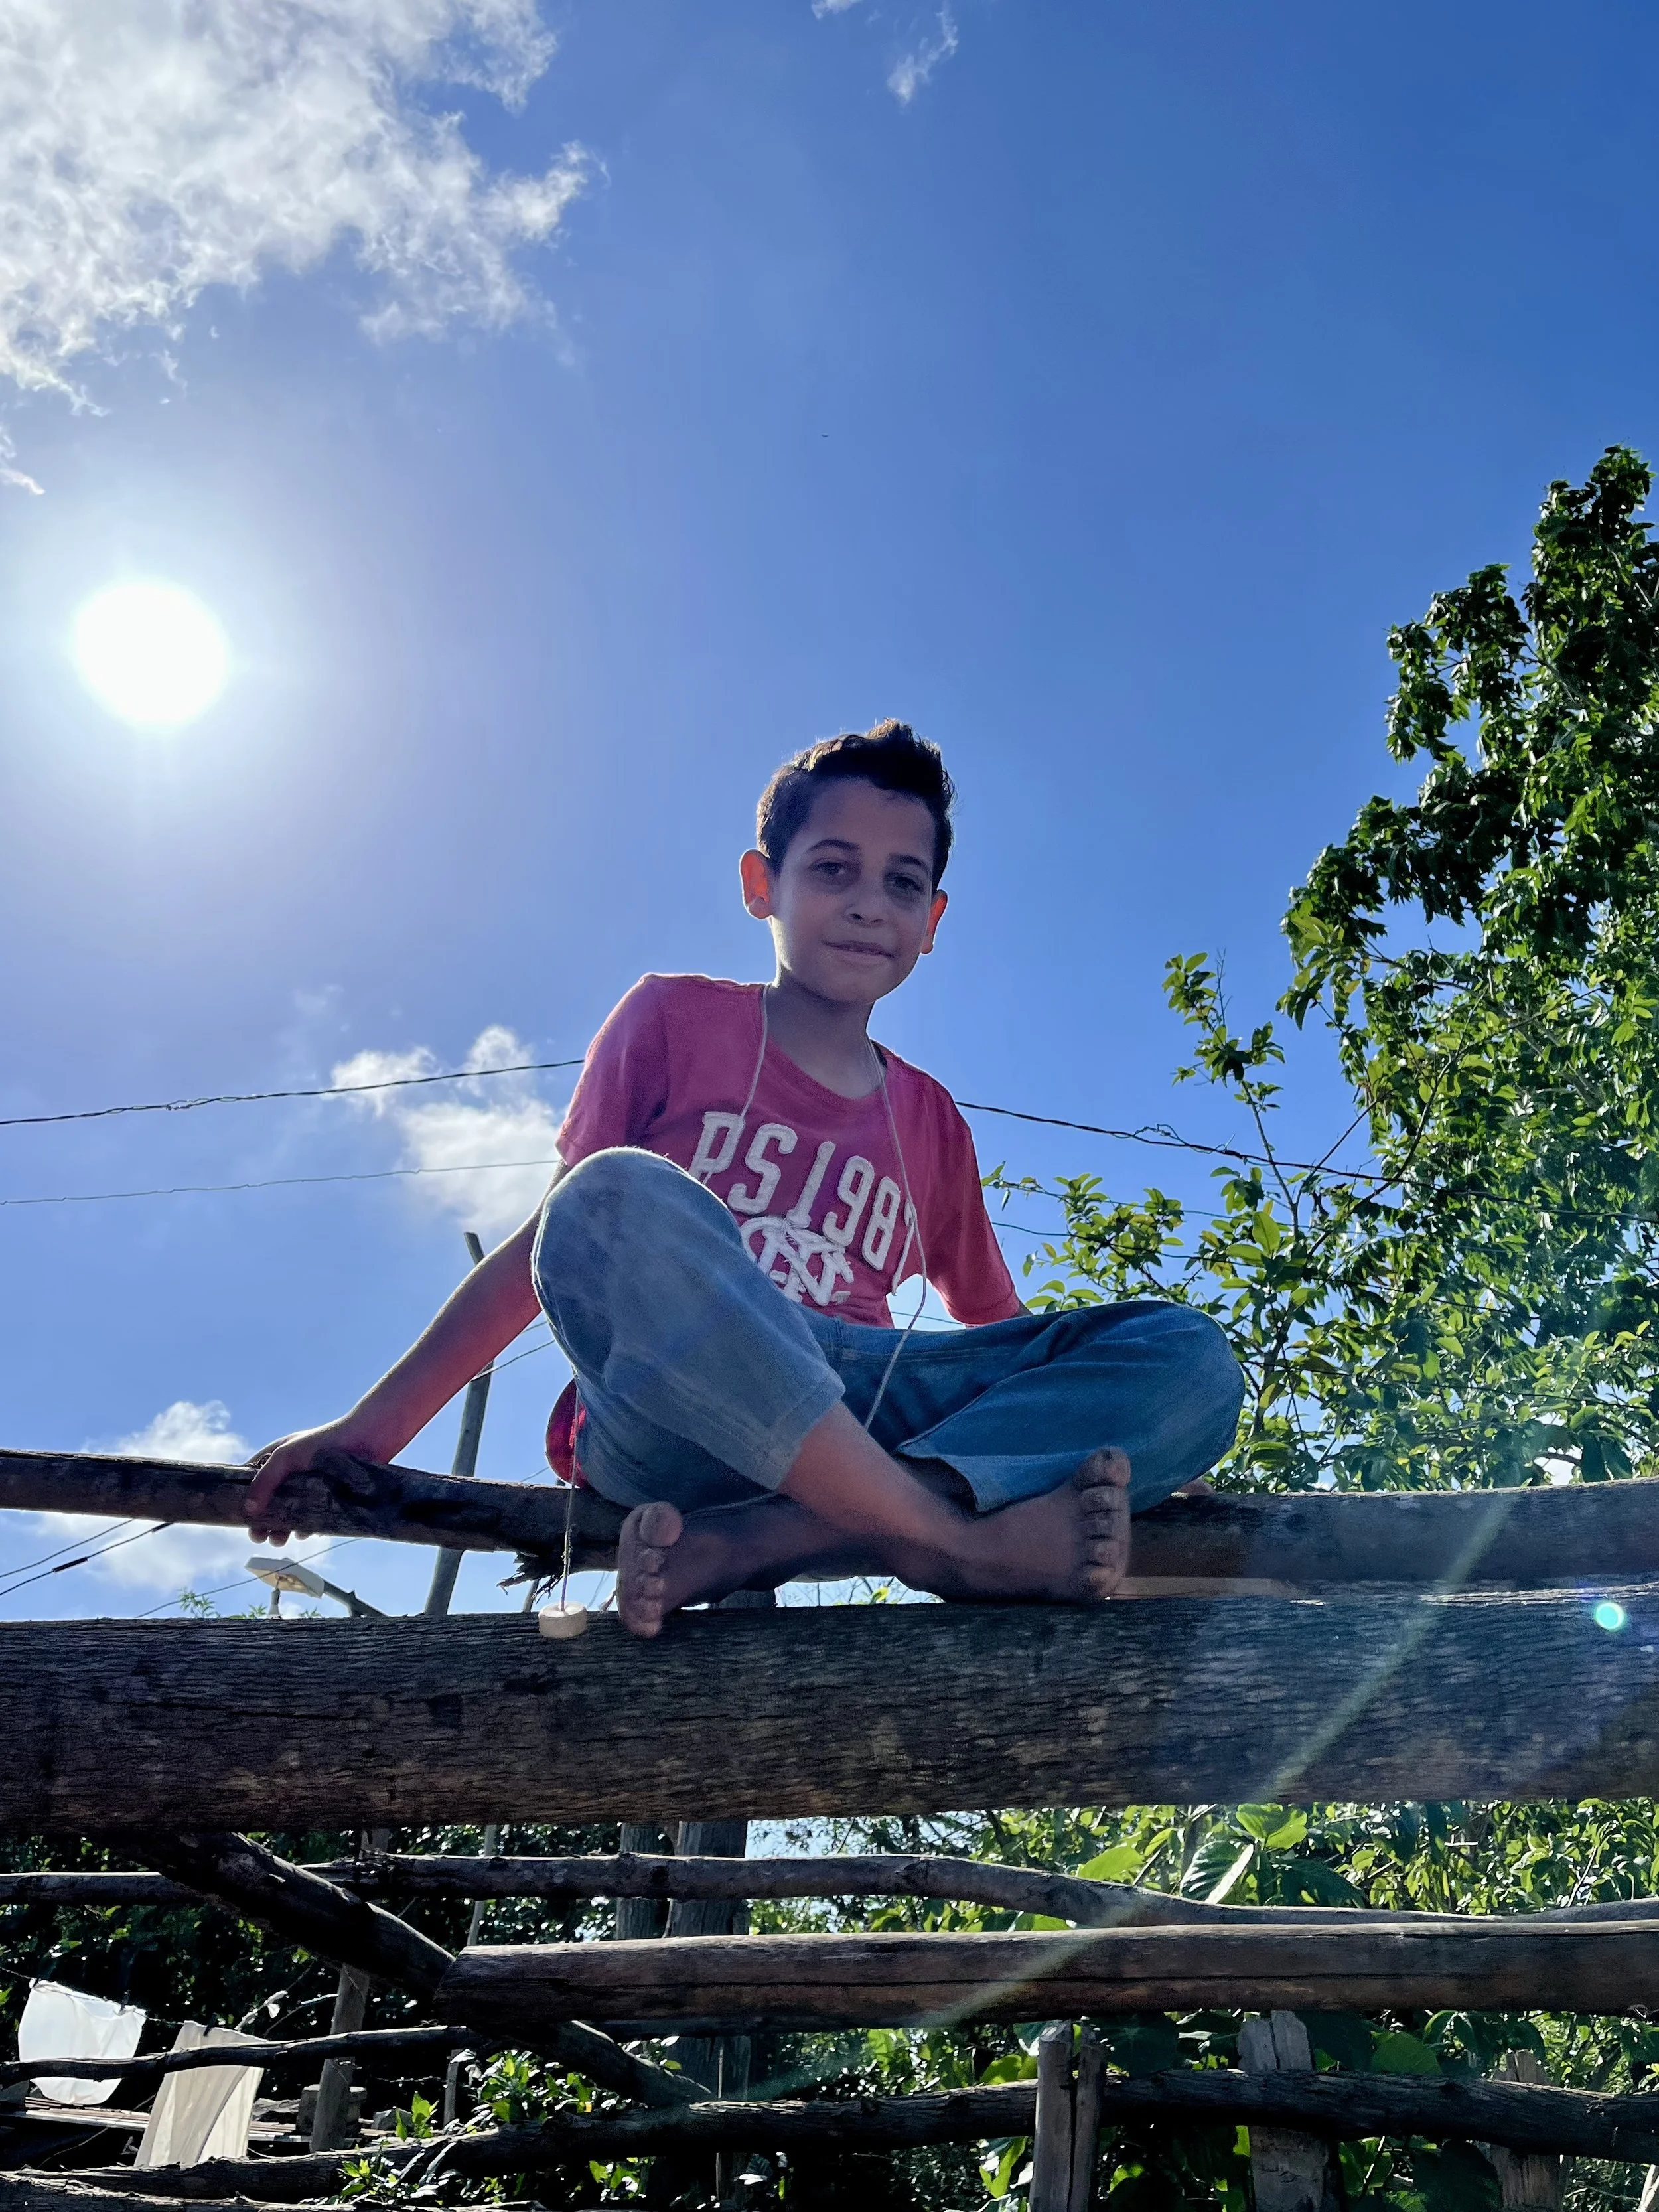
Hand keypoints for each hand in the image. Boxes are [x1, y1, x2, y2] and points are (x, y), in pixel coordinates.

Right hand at [244, 1420, 389, 1543]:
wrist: (369, 1441)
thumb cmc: (324, 1442)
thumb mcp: (286, 1457)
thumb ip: (265, 1480)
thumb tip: (247, 1510)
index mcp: (278, 1459)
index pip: (252, 1478)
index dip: (242, 1496)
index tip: (235, 1515)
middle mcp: (292, 1474)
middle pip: (270, 1501)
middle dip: (262, 1520)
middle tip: (258, 1536)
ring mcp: (311, 1487)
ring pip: (290, 1512)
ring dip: (281, 1528)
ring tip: (278, 1539)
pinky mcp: (330, 1498)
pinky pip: (313, 1517)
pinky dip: (306, 1526)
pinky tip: (302, 1533)